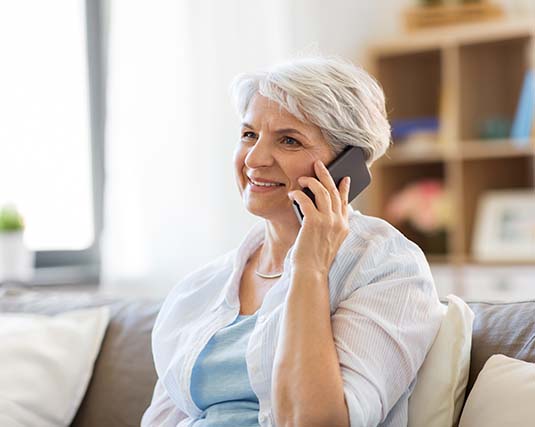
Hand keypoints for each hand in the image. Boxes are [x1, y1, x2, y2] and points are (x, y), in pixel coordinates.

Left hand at [288, 159, 349, 278]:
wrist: (311, 273)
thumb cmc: (314, 259)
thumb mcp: (328, 241)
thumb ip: (329, 226)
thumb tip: (319, 208)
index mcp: (344, 227)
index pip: (346, 202)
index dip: (344, 188)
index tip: (344, 178)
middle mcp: (339, 222)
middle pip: (334, 191)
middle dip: (326, 175)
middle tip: (318, 164)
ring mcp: (328, 221)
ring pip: (322, 191)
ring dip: (311, 181)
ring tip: (302, 178)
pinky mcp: (314, 222)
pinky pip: (306, 200)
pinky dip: (298, 194)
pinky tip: (292, 193)